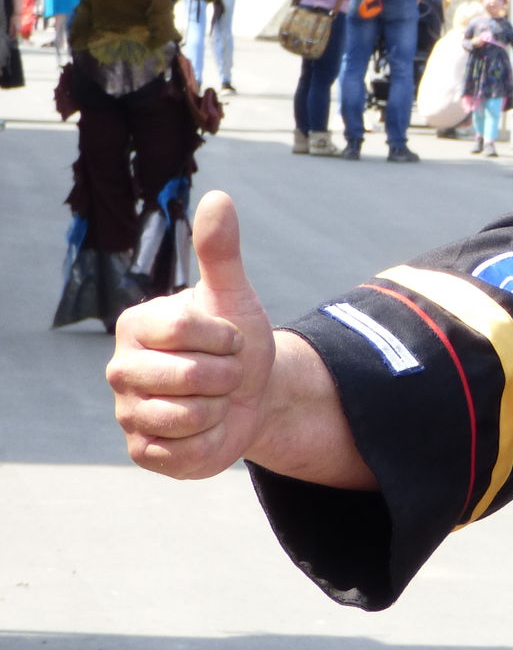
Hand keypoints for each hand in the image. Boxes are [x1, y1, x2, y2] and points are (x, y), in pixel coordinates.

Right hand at [107, 191, 276, 478]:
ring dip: (222, 407)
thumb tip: (218, 197)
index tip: (231, 338)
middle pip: (191, 376)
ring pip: (189, 416)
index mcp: (138, 324)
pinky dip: (211, 440)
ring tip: (217, 398)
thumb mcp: (234, 295)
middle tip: (227, 372)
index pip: (187, 330)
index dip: (226, 337)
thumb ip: (221, 251)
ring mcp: (128, 413)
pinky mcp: (142, 452)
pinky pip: (184, 452)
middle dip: (229, 375)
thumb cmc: (236, 341)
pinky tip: (208, 427)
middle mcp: (122, 368)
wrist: (253, 394)